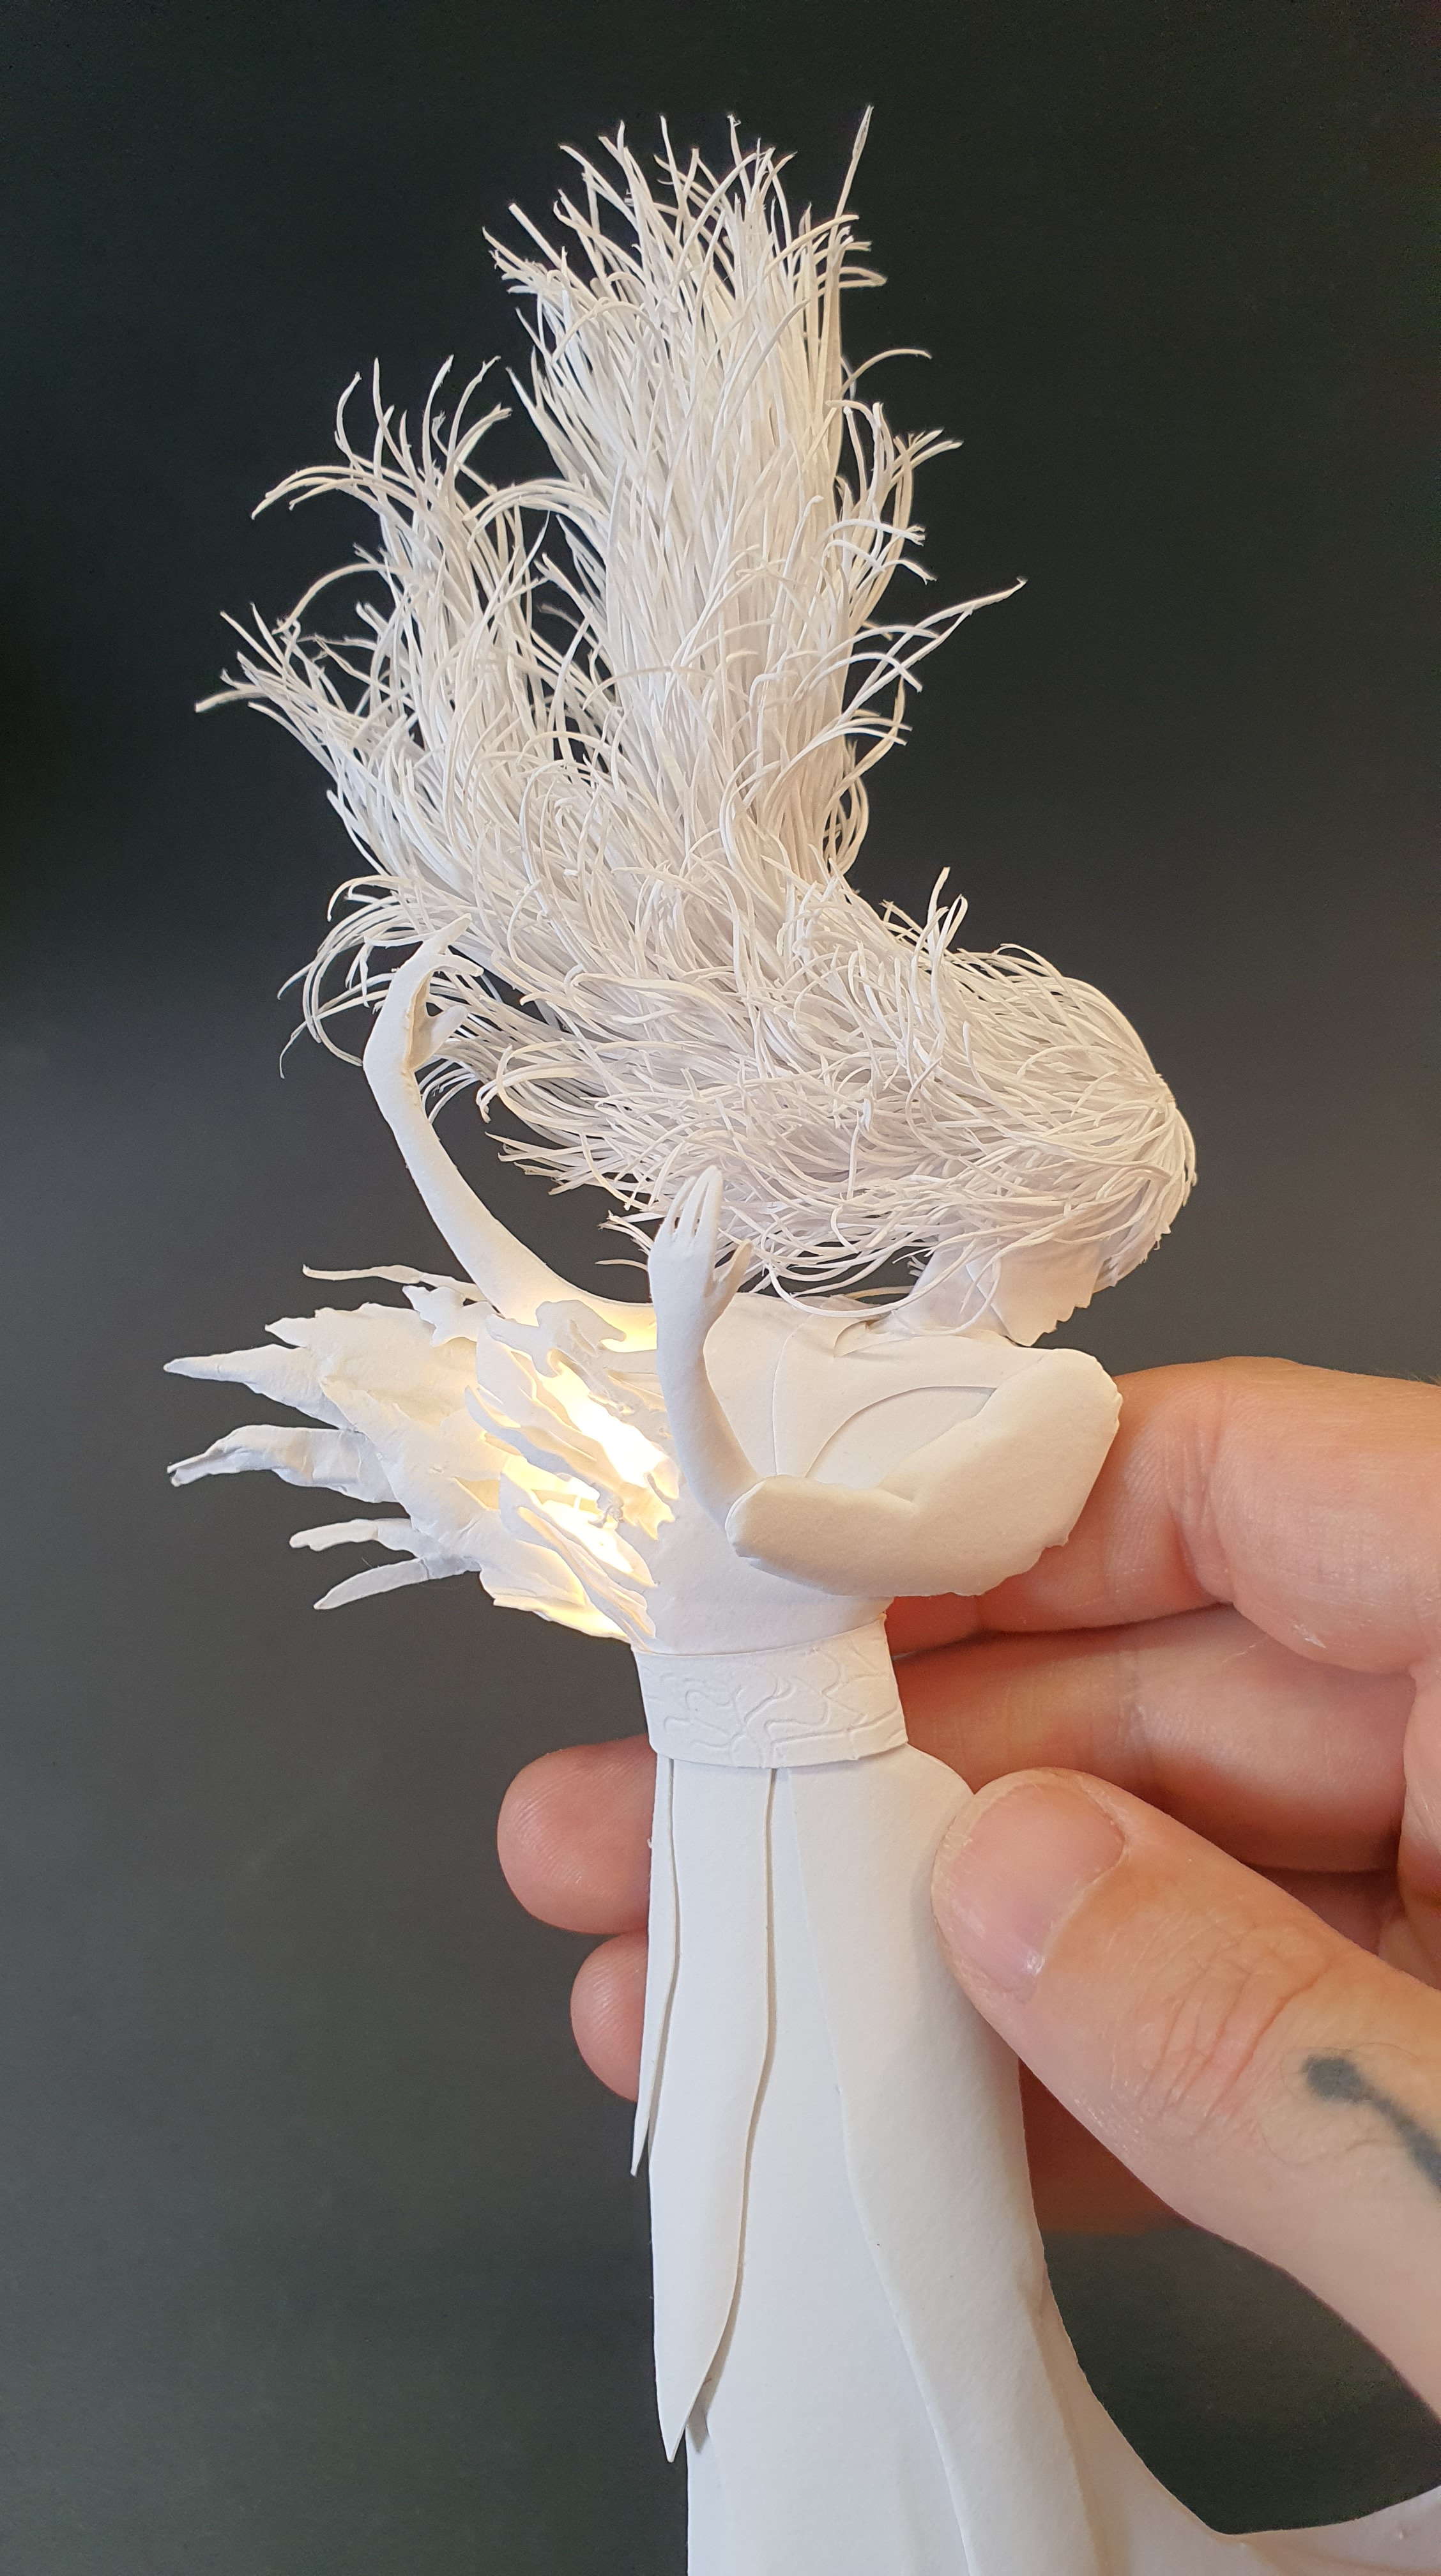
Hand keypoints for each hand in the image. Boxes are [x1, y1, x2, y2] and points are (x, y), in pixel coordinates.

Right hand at [362, 930, 469, 1101]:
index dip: (444, 944)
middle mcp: (407, 982)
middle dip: (446, 932)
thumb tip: (463, 1008)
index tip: (461, 931)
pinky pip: (428, 964)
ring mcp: (403, 984)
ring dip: (450, 950)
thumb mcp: (436, 1033)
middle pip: (428, 948)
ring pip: (428, 954)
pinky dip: (450, 963)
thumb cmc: (409, 1052)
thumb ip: (449, 1020)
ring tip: (473, 960)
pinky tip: (470, 970)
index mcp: (414, 989)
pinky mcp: (405, 989)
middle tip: (465, 918)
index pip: (430, 960)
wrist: (391, 1067)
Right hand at [496, 1358, 1440, 2405]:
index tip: (754, 1604)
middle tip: (633, 1822)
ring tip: (673, 1988)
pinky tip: (865, 2115)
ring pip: (1160, 1877)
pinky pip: (1234, 2030)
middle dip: (874, 1776)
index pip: (1224, 1476)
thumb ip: (1262, 2032)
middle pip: (1144, 1687)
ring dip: (917, 1945)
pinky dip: (1061, 2082)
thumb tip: (995, 1886)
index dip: (967, 1515)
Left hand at [647, 1170, 749, 1353]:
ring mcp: (664, 1252)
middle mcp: (681, 1250)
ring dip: (686, 1195)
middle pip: (692, 1209)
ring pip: (676, 1215)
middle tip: (710, 1171)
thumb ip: (739, 1264)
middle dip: (702, 1187)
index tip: (717, 1176)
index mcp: (702, 1256)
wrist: (675, 1329)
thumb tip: (747, 1242)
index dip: (712, 1192)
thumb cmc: (705, 1312)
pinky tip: (681, 1202)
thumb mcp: (728, 1289)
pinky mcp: (654, 1256)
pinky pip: (665, 1227)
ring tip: (695, 1180)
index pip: (708, 1214)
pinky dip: (673, 1212)